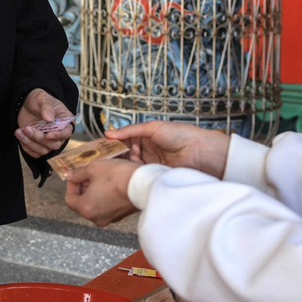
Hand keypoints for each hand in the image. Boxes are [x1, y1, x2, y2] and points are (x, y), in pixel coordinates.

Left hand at [14, 88, 74, 158]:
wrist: (27, 104)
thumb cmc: (38, 99)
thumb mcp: (42, 98)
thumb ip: (47, 107)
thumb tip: (49, 119)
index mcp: (65, 121)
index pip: (66, 133)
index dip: (58, 136)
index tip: (47, 135)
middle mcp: (59, 133)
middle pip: (54, 144)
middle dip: (39, 138)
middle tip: (27, 128)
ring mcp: (48, 141)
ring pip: (43, 150)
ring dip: (30, 143)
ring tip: (19, 131)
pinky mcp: (38, 145)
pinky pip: (34, 153)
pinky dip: (26, 146)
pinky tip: (19, 134)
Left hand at [65, 159, 140, 226]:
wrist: (144, 184)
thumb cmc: (118, 176)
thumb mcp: (93, 168)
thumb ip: (78, 173)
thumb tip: (71, 175)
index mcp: (86, 208)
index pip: (70, 199)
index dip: (71, 185)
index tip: (76, 175)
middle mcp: (96, 217)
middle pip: (82, 202)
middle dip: (83, 187)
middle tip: (88, 174)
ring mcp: (110, 218)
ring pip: (95, 204)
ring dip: (95, 191)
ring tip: (101, 177)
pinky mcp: (121, 215)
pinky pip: (107, 206)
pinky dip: (106, 196)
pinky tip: (111, 184)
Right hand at [106, 121, 229, 177]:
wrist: (200, 152)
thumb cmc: (181, 135)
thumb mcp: (152, 127)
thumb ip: (130, 131)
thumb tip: (110, 133)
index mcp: (145, 135)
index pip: (124, 140)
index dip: (113, 144)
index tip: (101, 148)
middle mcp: (147, 149)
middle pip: (125, 153)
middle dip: (116, 156)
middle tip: (105, 159)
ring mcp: (151, 162)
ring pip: (130, 164)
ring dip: (124, 165)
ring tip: (115, 166)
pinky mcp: (155, 173)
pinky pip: (140, 173)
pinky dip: (133, 173)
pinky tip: (127, 172)